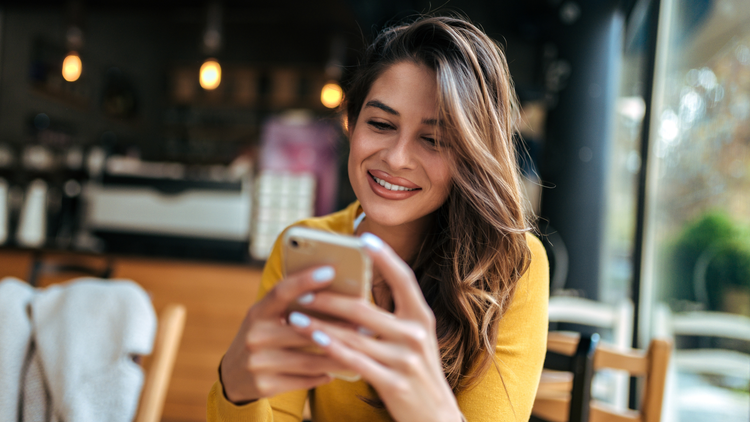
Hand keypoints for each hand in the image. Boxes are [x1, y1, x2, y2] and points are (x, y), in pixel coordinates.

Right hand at [220, 266, 349, 403]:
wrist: (233, 377)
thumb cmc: (262, 337)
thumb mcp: (267, 317)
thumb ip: (291, 306)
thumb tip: (335, 291)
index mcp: (257, 313)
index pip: (281, 292)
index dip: (304, 280)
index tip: (330, 270)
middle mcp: (255, 336)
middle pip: (302, 330)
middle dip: (337, 327)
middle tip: (365, 323)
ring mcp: (258, 363)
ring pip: (310, 359)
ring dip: (339, 355)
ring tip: (361, 349)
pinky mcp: (265, 386)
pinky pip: (305, 380)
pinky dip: (325, 374)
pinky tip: (339, 369)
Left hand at [287, 233, 463, 421]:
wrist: (437, 417)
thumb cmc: (417, 372)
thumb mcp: (414, 339)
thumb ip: (393, 316)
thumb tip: (354, 293)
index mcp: (422, 317)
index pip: (404, 279)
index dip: (384, 257)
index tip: (363, 239)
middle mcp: (416, 335)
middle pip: (366, 309)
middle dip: (330, 298)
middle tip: (302, 290)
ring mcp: (405, 360)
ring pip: (354, 336)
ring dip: (320, 324)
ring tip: (294, 316)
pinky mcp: (394, 383)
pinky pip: (356, 362)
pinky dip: (332, 348)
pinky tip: (315, 339)